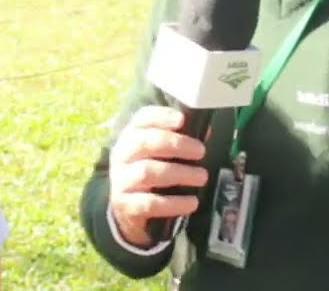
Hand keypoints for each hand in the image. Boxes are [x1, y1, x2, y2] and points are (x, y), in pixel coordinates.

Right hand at [107, 106, 208, 248]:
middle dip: (175, 144)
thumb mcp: (160, 155)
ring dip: (179, 173)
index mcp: (130, 138)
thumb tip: (206, 131)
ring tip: (202, 177)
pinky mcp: (127, 206)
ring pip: (147, 172)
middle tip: (200, 151)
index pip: (141, 120)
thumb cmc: (149, 175)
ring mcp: (121, 181)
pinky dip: (174, 203)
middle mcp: (121, 156)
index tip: (182, 120)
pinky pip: (150, 203)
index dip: (161, 117)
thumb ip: (180, 142)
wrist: (128, 211)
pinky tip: (192, 202)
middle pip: (144, 142)